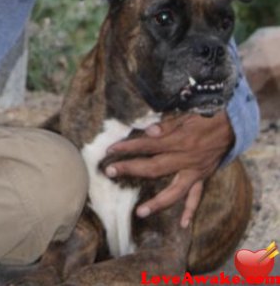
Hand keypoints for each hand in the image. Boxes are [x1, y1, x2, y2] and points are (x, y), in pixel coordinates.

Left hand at [104, 112, 233, 226]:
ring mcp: (194, 172)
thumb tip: (148, 131)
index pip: (148, 145)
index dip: (128, 147)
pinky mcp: (202, 178)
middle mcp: (185, 160)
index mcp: (178, 142)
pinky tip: (184, 224)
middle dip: (131, 170)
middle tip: (110, 172)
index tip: (111, 149)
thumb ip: (165, 126)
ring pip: (174, 191)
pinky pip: (196, 196)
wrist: (230, 128)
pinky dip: (190, 210)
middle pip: (154, 168)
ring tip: (140, 212)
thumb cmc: (203, 119)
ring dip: (157, 203)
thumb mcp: (184, 117)